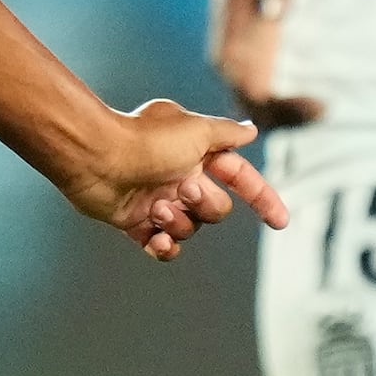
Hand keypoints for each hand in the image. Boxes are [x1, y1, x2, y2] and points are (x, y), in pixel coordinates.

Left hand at [75, 99, 286, 262]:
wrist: (95, 158)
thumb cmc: (144, 139)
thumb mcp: (196, 129)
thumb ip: (226, 133)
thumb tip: (250, 131)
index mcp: (198, 155)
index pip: (241, 178)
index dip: (263, 199)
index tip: (281, 223)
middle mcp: (181, 178)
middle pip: (216, 209)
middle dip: (204, 204)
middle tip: (180, 189)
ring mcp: (159, 201)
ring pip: (191, 229)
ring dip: (177, 222)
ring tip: (154, 208)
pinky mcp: (136, 222)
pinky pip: (163, 247)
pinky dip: (163, 247)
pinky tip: (154, 240)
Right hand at [209, 0, 324, 127]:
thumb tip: (277, 11)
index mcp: (229, 48)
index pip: (251, 92)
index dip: (282, 106)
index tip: (315, 104)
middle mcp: (231, 65)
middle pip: (254, 109)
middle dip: (288, 117)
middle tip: (323, 111)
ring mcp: (241, 67)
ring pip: (259, 109)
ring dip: (288, 117)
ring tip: (321, 111)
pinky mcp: (253, 65)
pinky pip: (265, 98)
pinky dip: (287, 107)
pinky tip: (313, 104)